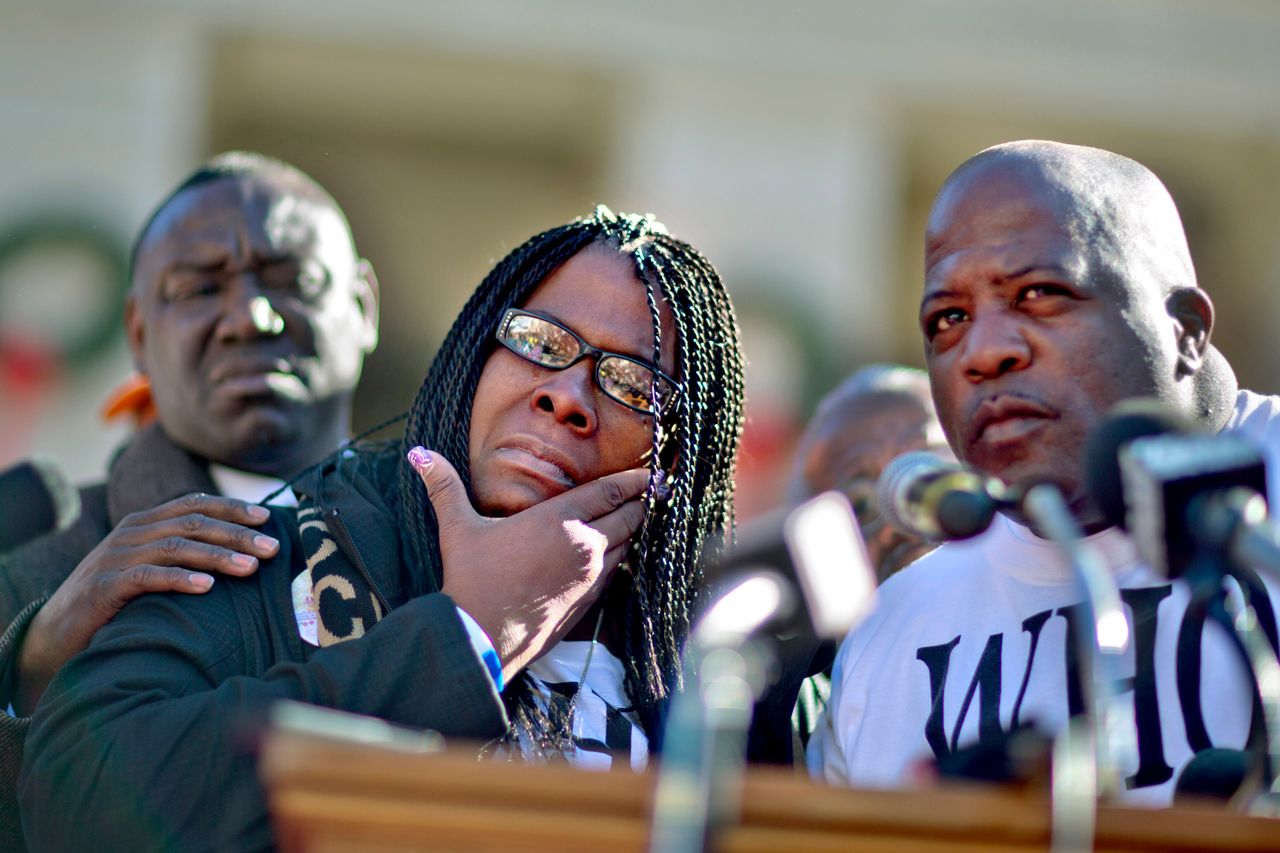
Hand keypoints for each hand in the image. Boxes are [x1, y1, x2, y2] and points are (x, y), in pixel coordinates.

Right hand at [14, 493, 278, 712]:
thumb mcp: (150, 568)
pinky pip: (147, 577)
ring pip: (176, 547)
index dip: (232, 508)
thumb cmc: (117, 599)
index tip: (269, 518)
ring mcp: (117, 557)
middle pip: (193, 524)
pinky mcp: (105, 586)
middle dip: (237, 533)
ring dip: (217, 556)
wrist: (58, 630)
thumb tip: (243, 554)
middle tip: (273, 547)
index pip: (195, 504)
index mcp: (146, 523)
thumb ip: (183, 554)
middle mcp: (132, 533)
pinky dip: (179, 579)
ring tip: (251, 567)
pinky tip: (206, 587)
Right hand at [408, 447, 646, 682]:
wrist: (483, 636)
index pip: (611, 491)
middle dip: (644, 500)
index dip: (634, 478)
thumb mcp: (457, 528)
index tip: (653, 469)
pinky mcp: (590, 601)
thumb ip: (444, 487)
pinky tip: (617, 552)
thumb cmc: (471, 579)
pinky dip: (622, 556)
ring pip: (628, 544)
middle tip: (659, 487)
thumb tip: (419, 453)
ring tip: (640, 514)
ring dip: (634, 528)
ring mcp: (591, 575)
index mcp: (559, 519)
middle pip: (630, 515)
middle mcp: (584, 545)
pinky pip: (617, 571)